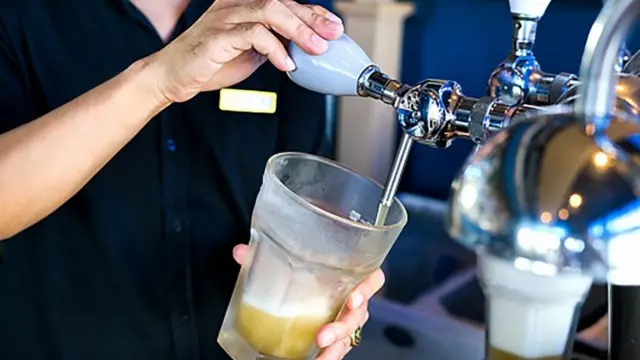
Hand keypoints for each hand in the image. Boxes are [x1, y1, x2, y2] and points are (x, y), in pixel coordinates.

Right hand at [147, 0, 343, 102]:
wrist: (173, 76)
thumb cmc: (210, 63)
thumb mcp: (251, 52)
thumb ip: (274, 43)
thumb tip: (305, 47)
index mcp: (243, 5)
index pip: (285, 2)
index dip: (312, 12)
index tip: (333, 27)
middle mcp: (235, 4)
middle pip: (282, 2)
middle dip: (312, 18)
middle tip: (333, 34)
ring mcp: (225, 17)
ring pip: (271, 11)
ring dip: (298, 30)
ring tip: (316, 49)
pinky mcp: (218, 36)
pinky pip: (253, 35)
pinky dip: (274, 49)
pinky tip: (286, 64)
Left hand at [232, 244, 384, 359]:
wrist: (304, 280)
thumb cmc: (305, 267)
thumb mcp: (285, 258)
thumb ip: (264, 255)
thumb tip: (240, 252)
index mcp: (348, 274)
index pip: (372, 278)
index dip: (367, 289)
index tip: (352, 299)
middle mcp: (351, 298)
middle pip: (360, 314)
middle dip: (343, 327)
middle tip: (324, 335)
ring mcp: (344, 320)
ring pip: (350, 335)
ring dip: (336, 346)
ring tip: (320, 353)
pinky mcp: (334, 337)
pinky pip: (338, 349)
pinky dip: (328, 356)